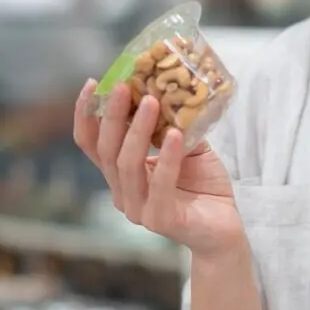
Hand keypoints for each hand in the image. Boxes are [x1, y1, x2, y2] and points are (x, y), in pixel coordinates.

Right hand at [74, 79, 245, 258]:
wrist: (224, 227)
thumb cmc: (203, 185)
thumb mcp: (186, 144)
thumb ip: (172, 122)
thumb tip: (167, 87)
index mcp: (121, 173)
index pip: (91, 143)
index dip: (85, 114)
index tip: (92, 83)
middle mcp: (122, 192)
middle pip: (106, 151)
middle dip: (112, 115)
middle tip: (123, 86)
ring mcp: (138, 209)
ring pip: (127, 166)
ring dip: (138, 130)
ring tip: (151, 101)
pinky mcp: (160, 220)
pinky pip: (159, 186)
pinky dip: (166, 159)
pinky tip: (175, 135)